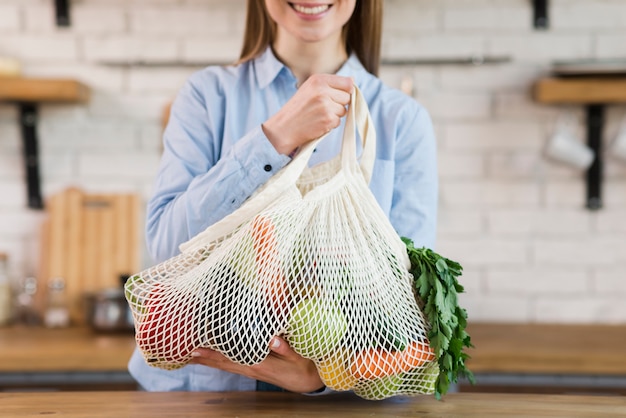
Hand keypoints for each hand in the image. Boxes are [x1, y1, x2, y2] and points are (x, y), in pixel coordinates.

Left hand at [189, 336, 323, 392]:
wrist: (308, 381)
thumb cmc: (304, 365)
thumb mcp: (299, 356)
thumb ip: (286, 348)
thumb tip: (272, 338)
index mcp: (259, 363)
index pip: (231, 358)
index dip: (212, 354)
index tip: (195, 347)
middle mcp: (250, 368)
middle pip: (221, 363)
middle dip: (201, 357)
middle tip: (180, 350)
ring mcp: (250, 369)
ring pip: (223, 365)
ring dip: (205, 360)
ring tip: (187, 354)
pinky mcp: (252, 368)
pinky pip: (229, 365)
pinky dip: (215, 361)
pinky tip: (206, 357)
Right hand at [262, 74, 353, 155]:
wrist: (284, 127)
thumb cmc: (298, 108)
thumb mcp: (310, 88)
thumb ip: (330, 84)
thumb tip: (352, 81)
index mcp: (318, 79)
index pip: (347, 82)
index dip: (345, 91)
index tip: (336, 96)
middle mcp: (322, 90)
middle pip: (347, 97)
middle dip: (339, 103)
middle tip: (323, 107)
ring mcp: (326, 105)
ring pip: (344, 110)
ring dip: (335, 115)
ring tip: (319, 115)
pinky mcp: (328, 119)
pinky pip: (338, 121)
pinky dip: (330, 124)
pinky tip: (318, 122)